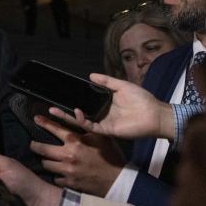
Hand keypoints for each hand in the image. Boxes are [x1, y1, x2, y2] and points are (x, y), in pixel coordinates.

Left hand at [30, 116, 124, 196]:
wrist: (118, 181)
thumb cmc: (110, 155)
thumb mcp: (100, 136)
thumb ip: (85, 124)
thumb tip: (76, 110)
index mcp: (75, 141)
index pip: (54, 128)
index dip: (43, 123)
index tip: (36, 119)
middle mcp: (67, 155)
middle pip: (41, 149)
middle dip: (35, 146)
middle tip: (33, 145)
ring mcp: (67, 170)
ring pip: (46, 164)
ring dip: (46, 161)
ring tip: (48, 160)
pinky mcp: (69, 183)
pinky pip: (55, 178)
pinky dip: (57, 175)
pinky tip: (60, 173)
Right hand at [47, 73, 173, 139]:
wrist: (155, 114)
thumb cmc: (142, 99)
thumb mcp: (122, 85)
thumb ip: (106, 81)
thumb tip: (90, 75)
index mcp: (105, 103)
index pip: (85, 101)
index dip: (73, 99)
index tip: (60, 94)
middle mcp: (102, 113)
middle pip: (79, 113)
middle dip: (63, 111)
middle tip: (50, 108)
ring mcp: (104, 122)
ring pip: (82, 121)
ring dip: (68, 116)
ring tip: (55, 111)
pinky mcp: (108, 130)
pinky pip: (92, 126)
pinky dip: (83, 121)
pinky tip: (77, 112)